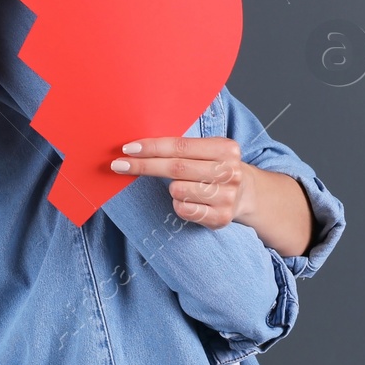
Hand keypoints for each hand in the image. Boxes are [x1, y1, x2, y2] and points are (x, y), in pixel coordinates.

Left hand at [109, 136, 253, 228]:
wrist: (245, 193)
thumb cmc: (213, 165)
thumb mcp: (205, 149)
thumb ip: (179, 147)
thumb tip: (136, 147)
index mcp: (226, 149)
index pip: (180, 146)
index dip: (151, 147)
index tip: (127, 149)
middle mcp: (230, 172)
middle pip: (176, 168)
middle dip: (144, 166)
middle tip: (119, 165)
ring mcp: (228, 197)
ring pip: (178, 190)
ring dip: (170, 188)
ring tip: (182, 185)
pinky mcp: (222, 218)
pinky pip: (184, 209)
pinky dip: (178, 204)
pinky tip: (188, 200)